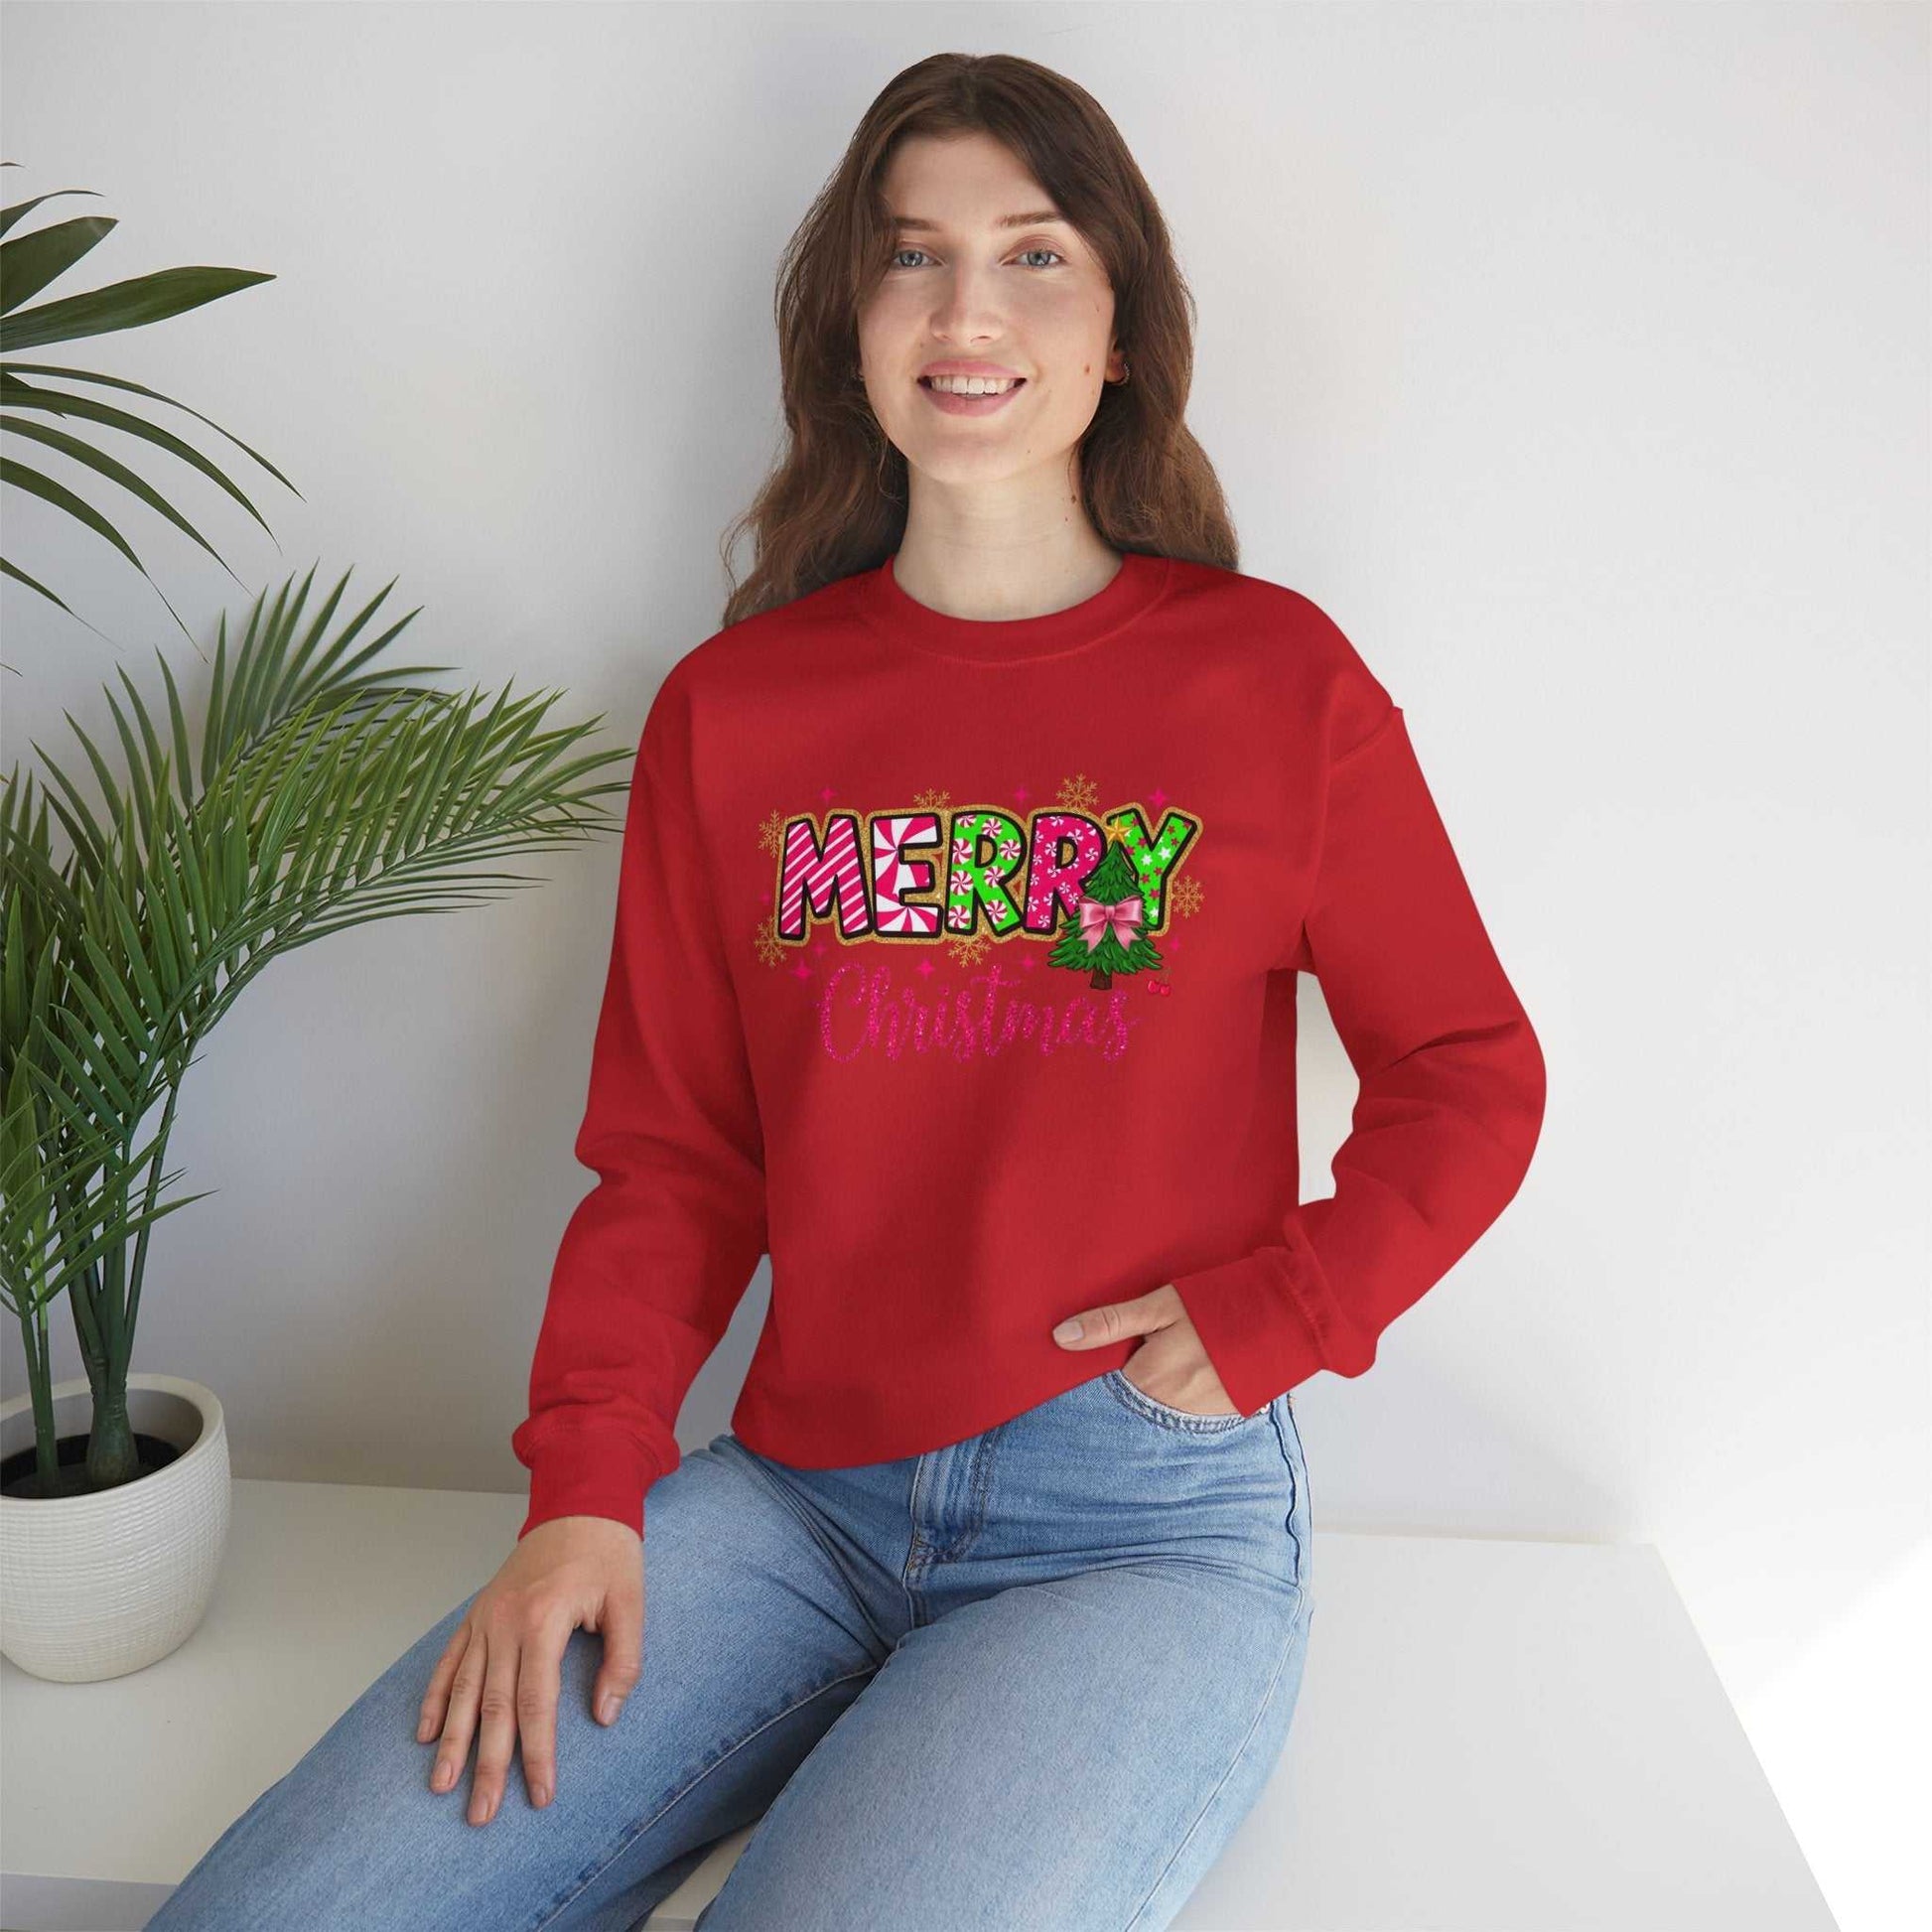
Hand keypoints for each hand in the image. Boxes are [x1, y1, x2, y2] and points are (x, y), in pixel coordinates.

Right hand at [417, 1514, 642, 1825]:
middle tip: (481, 1813)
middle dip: (486, 1764)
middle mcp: (506, 1622)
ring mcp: (486, 1617)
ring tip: (441, 1786)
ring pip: (462, 1689)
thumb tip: (604, 1716)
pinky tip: (426, 1733)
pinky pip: (449, 1660)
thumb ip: (623, 1661)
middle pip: (492, 1706)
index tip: (539, 1794)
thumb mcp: (631, 1602)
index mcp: (544, 1620)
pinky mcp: (478, 1613)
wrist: (580, 1502)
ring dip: (451, 1740)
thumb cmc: (608, 1552)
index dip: (537, 1753)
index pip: (536, 1703)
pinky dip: (434, 1697)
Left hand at [1051, 1282, 1239, 1415]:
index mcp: (1150, 1379)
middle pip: (1136, 1400)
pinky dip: (1190, 1394)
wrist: (1287, 1315)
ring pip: (1164, 1407)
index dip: (1105, 1370)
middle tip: (1153, 1350)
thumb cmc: (1219, 1304)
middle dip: (1135, 1380)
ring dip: (1163, 1389)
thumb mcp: (1161, 1305)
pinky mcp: (1228, 1415)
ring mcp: (1202, 1416)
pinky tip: (1202, 1369)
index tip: (1110, 1357)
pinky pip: (1194, 1412)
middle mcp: (1172, 1407)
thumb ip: (1111, 1323)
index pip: (1107, 1388)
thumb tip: (1060, 1337)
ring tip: (1182, 1357)